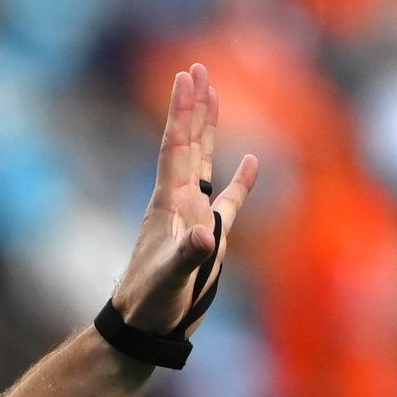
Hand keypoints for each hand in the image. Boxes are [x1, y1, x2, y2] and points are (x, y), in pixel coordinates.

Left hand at [109, 62, 258, 336]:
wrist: (143, 328)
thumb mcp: (169, 279)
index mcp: (168, 203)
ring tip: (214, 97)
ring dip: (209, 130)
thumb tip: (207, 233)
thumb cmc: (150, 305)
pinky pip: (229, 200)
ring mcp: (193, 217)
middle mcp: (178, 202)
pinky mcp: (209, 237)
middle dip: (193, 107)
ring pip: (204, 162)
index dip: (182, 112)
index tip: (187, 76)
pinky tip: (254, 161)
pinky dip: (242, 181)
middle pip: (187, 143)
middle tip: (196, 68)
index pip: (176, 147)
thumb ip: (189, 255)